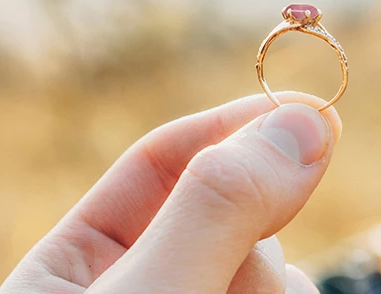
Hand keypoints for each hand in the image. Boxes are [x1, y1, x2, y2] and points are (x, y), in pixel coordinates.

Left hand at [0, 92, 341, 293]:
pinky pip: (293, 291)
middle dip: (255, 223)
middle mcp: (141, 287)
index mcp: (76, 267)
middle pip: (225, 208)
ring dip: (272, 277)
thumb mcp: (152, 293)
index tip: (303, 105)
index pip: (160, 160)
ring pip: (270, 257)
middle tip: (261, 244)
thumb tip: (303, 121)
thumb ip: (217, 208)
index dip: (232, 124)